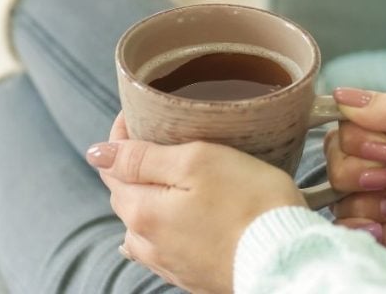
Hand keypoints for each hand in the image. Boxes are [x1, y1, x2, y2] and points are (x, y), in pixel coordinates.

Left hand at [87, 113, 306, 292]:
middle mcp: (146, 242)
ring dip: (151, 196)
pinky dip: (168, 224)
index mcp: (140, 210)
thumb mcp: (197, 162)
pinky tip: (180, 219)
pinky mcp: (193, 274)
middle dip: (136, 162)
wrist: (288, 260)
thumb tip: (97, 152)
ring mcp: (169, 262)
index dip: (122, 133)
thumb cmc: (250, 205)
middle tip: (163, 135)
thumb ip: (142, 157)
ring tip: (176, 175)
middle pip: (126, 192)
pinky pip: (165, 244)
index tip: (140, 111)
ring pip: (143, 221)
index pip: (112, 163)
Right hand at [325, 88, 385, 291]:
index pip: (355, 119)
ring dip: (362, 199)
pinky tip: (385, 230)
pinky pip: (347, 221)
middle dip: (357, 168)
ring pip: (340, 187)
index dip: (359, 135)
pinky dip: (358, 226)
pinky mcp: (385, 228)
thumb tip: (344, 96)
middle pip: (340, 152)